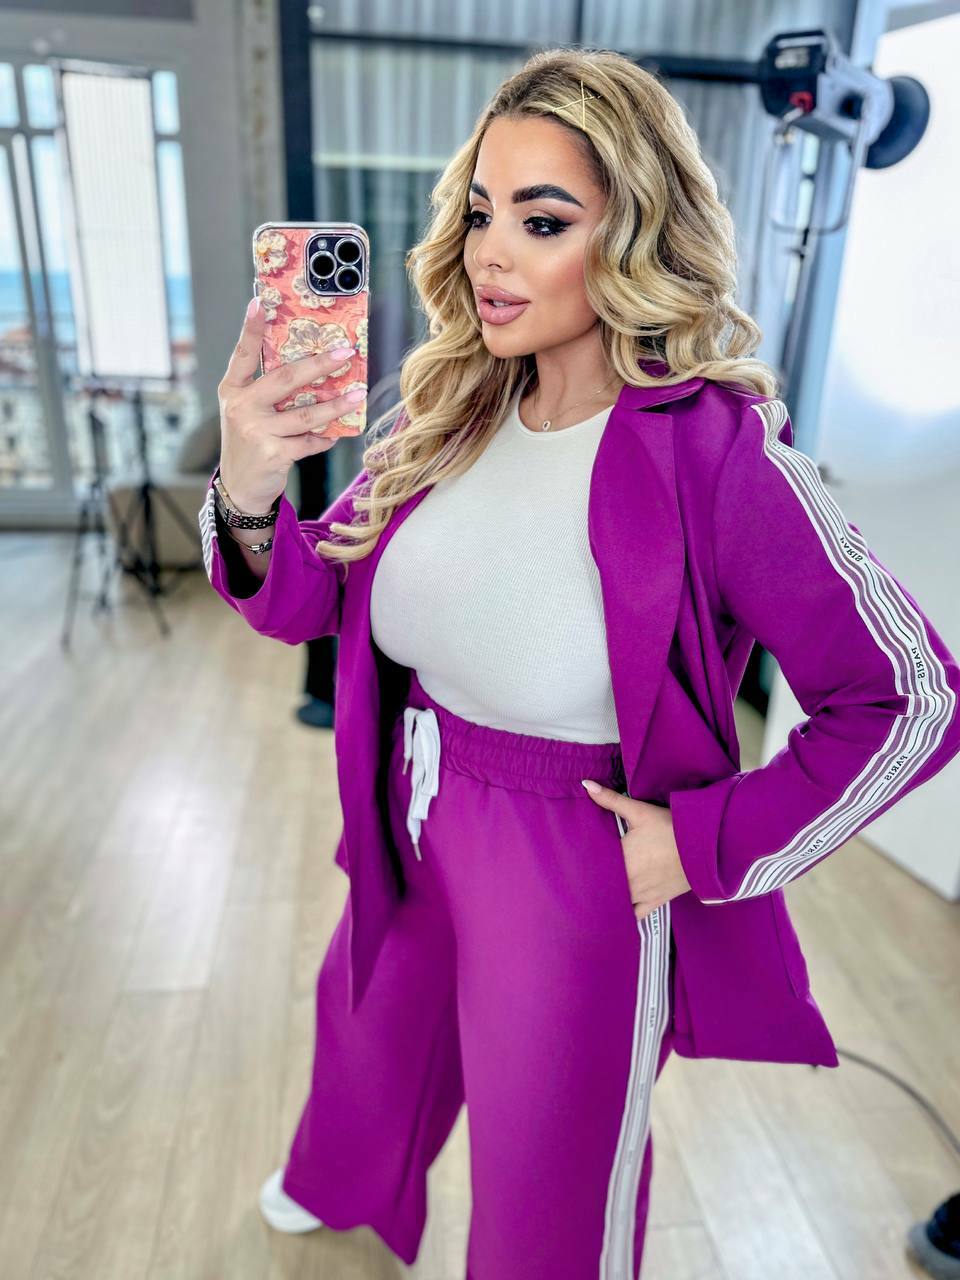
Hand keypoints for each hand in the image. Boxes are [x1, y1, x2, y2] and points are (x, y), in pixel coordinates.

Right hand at [216, 297, 364, 511]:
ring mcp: (257, 431)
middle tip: (345, 352)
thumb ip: (268, 391)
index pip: (243, 354)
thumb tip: (313, 369)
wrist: (240, 487)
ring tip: (358, 394)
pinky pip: (310, 441)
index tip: (259, 302)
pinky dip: (325, 437)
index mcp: (233, 390)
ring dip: (336, 404)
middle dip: (319, 364)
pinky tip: (335, 434)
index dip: (250, 328)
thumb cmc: (250, 441)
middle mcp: (241, 407)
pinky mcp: (274, 454)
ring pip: (306, 413)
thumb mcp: (247, 412)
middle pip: (285, 378)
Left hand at [581, 780, 690, 919]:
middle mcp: (628, 882)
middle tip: (580, 878)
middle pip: (600, 888)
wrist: (705, 848)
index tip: (572, 864)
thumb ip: (610, 800)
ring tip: (596, 892)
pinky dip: (624, 915)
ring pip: (615, 904)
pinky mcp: (655, 902)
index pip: (590, 868)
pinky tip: (617, 911)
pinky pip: (634, 915)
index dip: (580, 867)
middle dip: (591, 883)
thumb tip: (586, 785)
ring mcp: (641, 895)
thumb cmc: (670, 827)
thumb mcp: (639, 811)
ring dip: (606, 899)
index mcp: (620, 860)